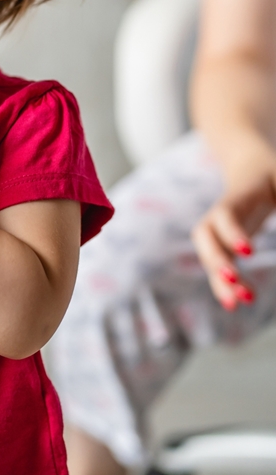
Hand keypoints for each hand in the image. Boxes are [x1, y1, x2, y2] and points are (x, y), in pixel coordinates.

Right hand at [191, 162, 275, 309]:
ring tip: (235, 304)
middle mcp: (219, 216)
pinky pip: (218, 267)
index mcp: (237, 197)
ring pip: (209, 256)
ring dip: (218, 279)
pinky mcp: (223, 245)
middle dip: (216, 259)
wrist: (251, 169)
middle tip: (233, 279)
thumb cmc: (272, 174)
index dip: (232, 232)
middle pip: (206, 237)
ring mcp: (218, 232)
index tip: (248, 252)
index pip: (226, 215)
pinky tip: (235, 303)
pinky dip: (223, 286)